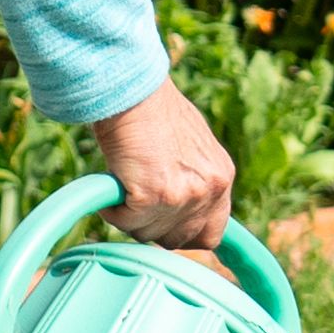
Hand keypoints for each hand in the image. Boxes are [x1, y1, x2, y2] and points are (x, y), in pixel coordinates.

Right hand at [91, 81, 233, 249]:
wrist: (134, 92)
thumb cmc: (153, 110)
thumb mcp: (190, 147)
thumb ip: (192, 178)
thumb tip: (174, 206)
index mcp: (221, 177)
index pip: (211, 234)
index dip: (182, 234)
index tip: (161, 225)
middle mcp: (209, 190)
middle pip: (177, 240)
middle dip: (153, 227)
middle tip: (135, 203)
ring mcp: (184, 196)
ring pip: (147, 234)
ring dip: (130, 217)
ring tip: (123, 185)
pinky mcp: (155, 196)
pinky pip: (126, 223)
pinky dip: (112, 210)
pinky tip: (112, 185)